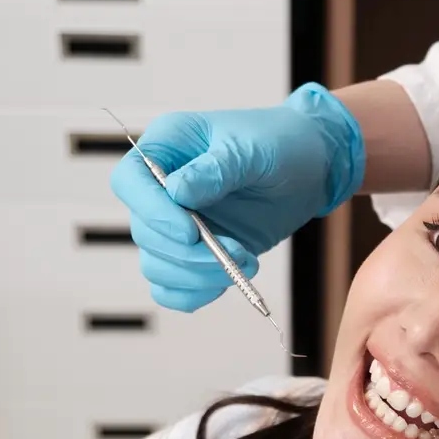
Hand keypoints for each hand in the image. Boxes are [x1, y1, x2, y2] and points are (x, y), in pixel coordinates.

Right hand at [110, 82, 364, 311]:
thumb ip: (217, 168)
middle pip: (144, 232)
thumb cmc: (279, 144)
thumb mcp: (253, 148)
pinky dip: (195, 294)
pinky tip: (230, 280)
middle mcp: (161, 189)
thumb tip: (178, 192)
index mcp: (166, 147)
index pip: (129, 182)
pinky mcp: (195, 253)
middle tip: (236, 252)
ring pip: (157, 266)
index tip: (190, 232)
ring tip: (248, 262)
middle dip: (188, 254)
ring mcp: (176, 224)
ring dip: (198, 276)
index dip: (151, 211)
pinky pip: (172, 288)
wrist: (310, 168)